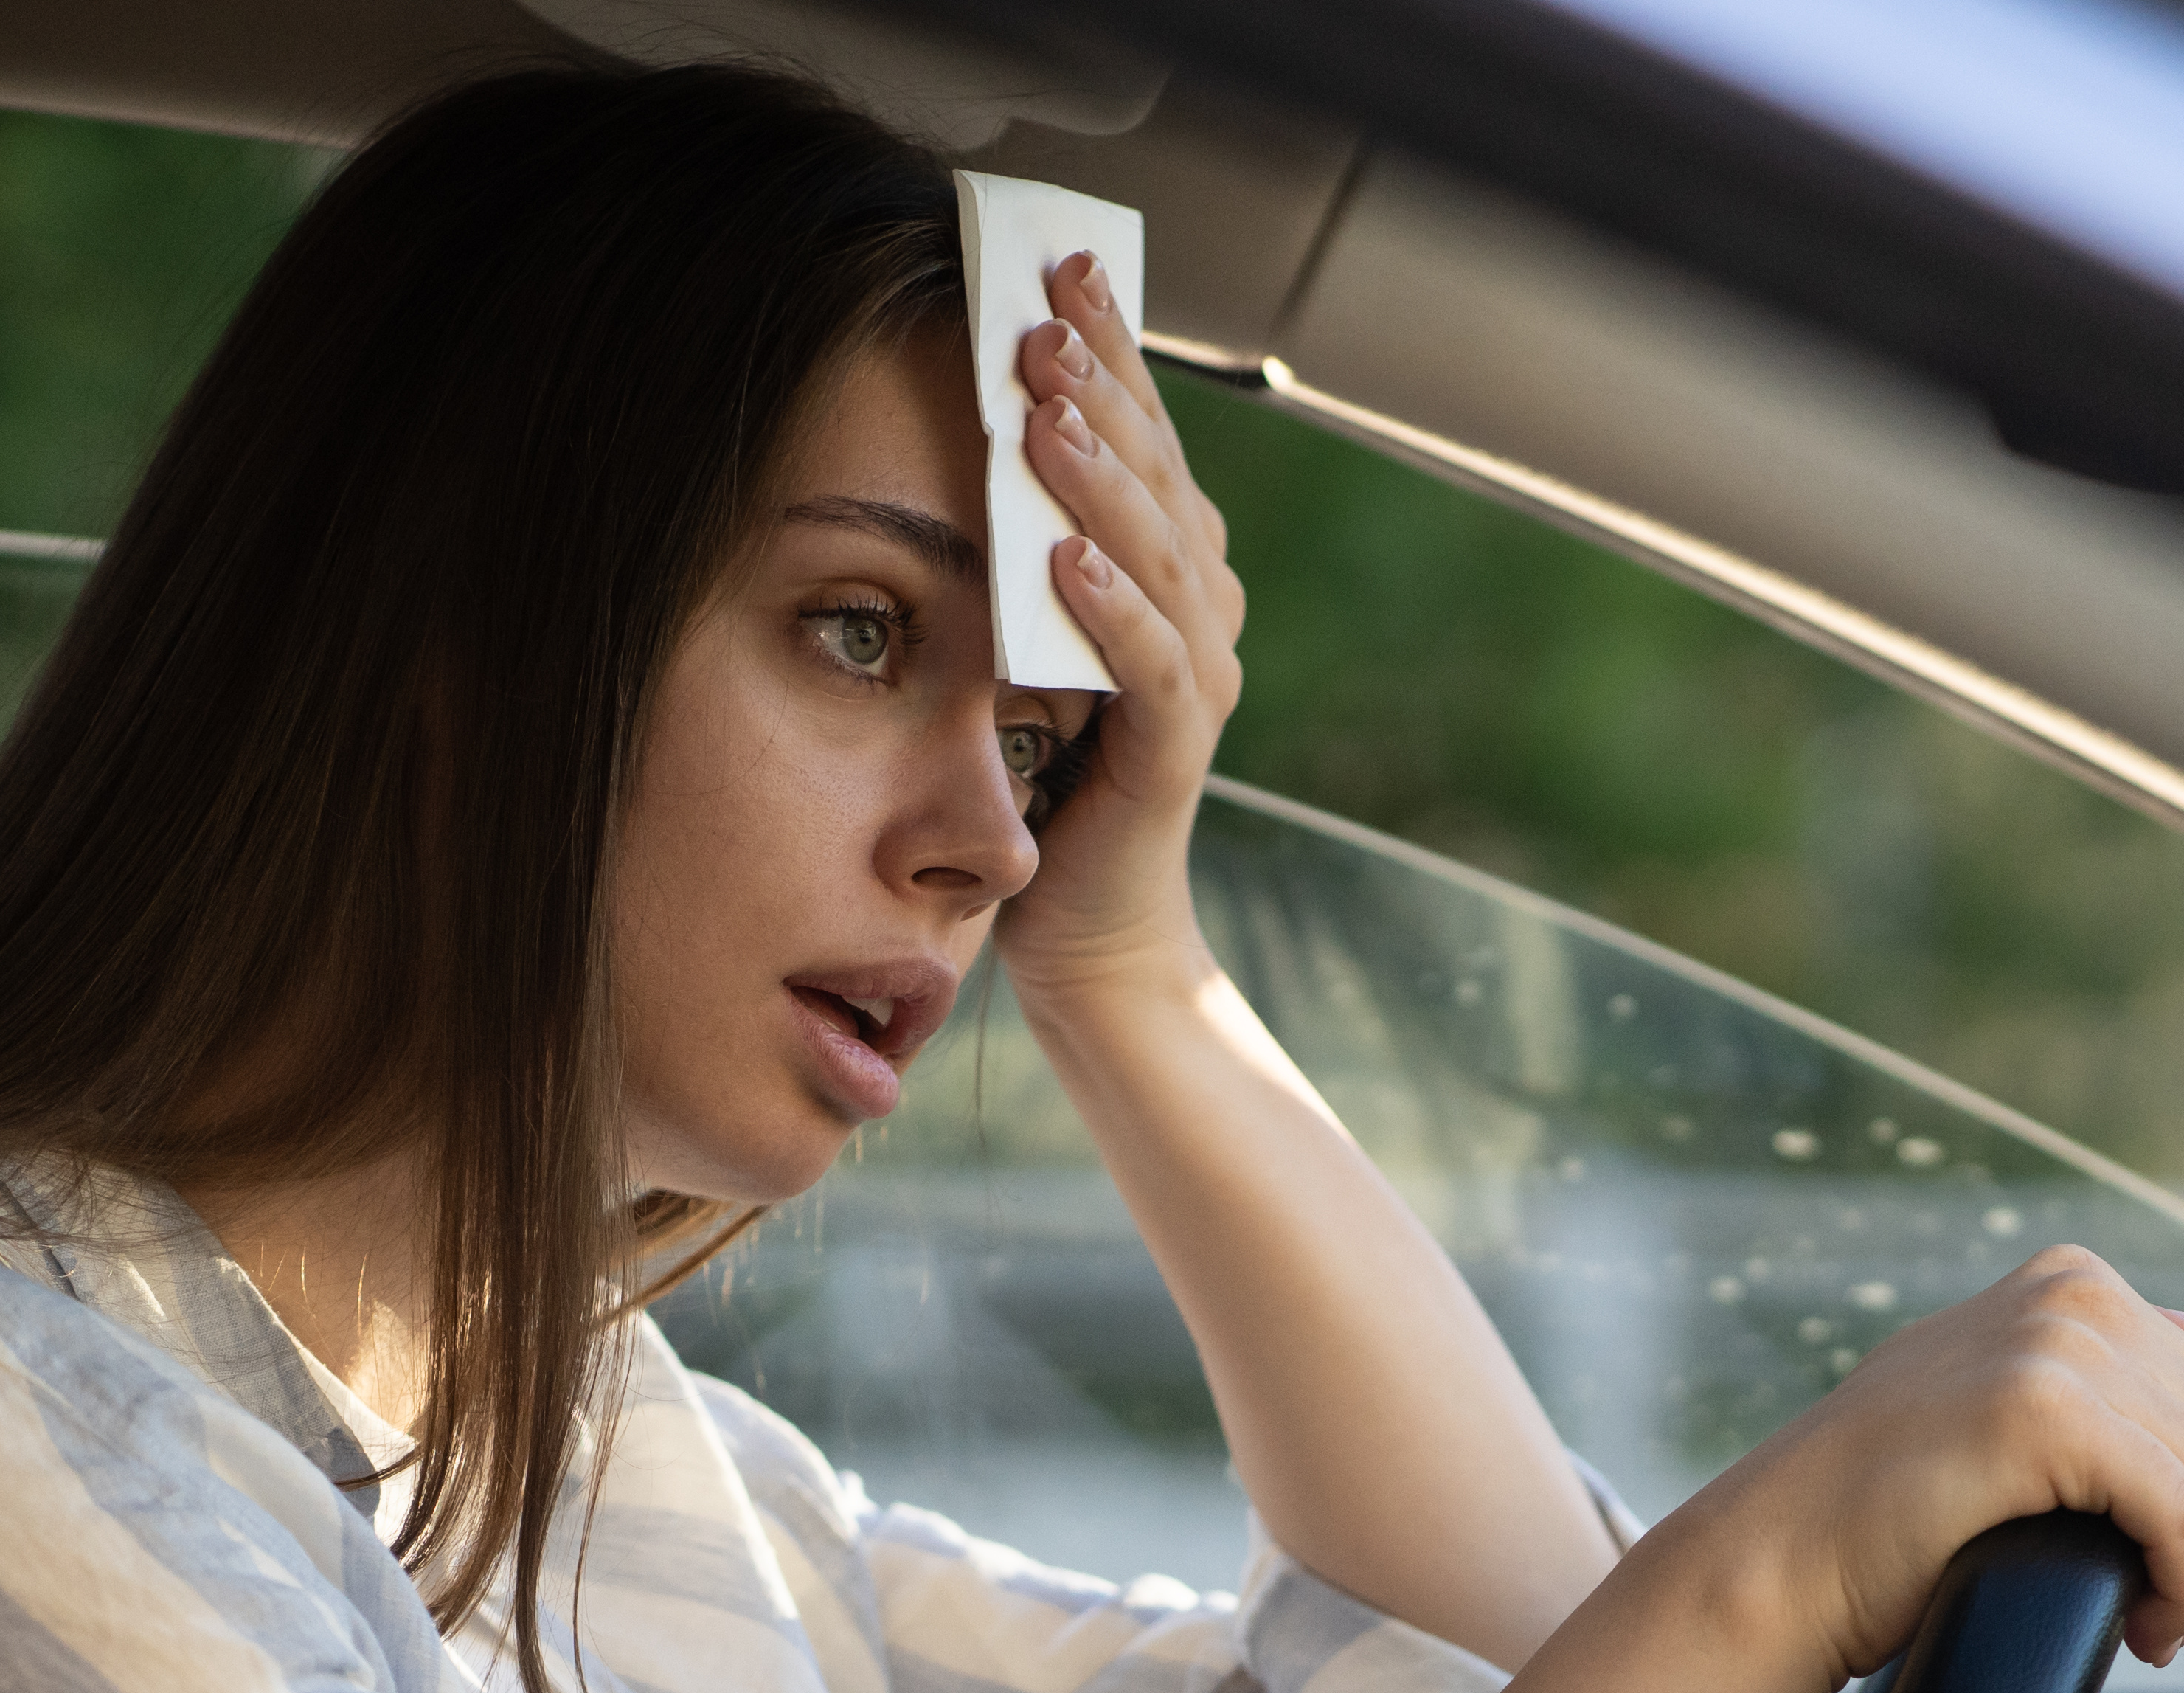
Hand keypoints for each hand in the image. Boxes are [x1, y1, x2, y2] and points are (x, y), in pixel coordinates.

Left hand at [999, 249, 1245, 1003]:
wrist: (1090, 931)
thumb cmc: (1045, 781)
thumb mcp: (1023, 640)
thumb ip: (1024, 552)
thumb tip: (983, 437)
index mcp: (1168, 571)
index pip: (1140, 439)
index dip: (1111, 352)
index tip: (1063, 270)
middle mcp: (1200, 610)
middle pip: (1156, 475)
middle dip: (1102, 388)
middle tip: (1043, 318)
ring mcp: (1196, 679)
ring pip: (1156, 553)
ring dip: (1101, 477)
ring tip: (1045, 411)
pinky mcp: (1174, 751)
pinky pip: (1148, 662)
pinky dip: (1110, 604)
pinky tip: (1065, 556)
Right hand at [1688, 1246, 2183, 1678]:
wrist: (1778, 1562)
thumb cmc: (1876, 1510)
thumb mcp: (1992, 1398)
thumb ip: (2089, 1359)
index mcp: (2072, 1281)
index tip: (2146, 1570)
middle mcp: (2074, 1295)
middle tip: (2146, 1606)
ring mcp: (2058, 1343)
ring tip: (2140, 1621)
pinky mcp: (2048, 1412)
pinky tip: (2142, 1632)